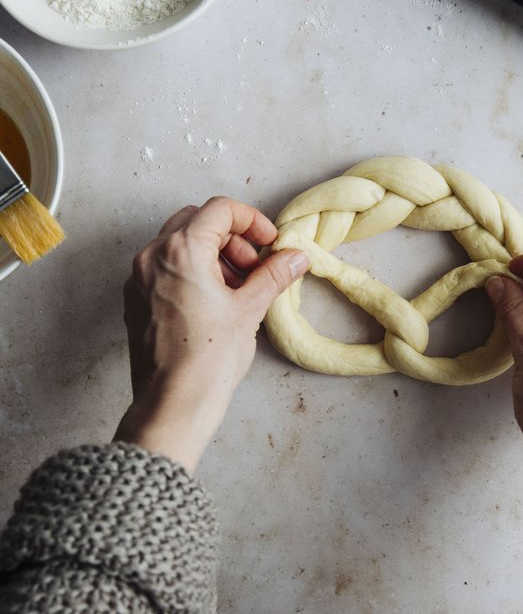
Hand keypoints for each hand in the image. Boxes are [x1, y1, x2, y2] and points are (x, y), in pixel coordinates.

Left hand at [114, 197, 308, 472]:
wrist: (173, 403)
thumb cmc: (208, 358)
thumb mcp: (250, 309)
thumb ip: (274, 274)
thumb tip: (296, 256)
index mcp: (181, 250)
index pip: (220, 209)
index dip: (252, 220)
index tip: (269, 242)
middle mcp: (152, 256)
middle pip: (197, 221)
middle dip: (232, 237)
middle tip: (255, 266)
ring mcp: (139, 278)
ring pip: (178, 243)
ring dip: (212, 254)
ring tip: (238, 287)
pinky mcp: (135, 299)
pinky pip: (165, 267)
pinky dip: (191, 270)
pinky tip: (214, 301)